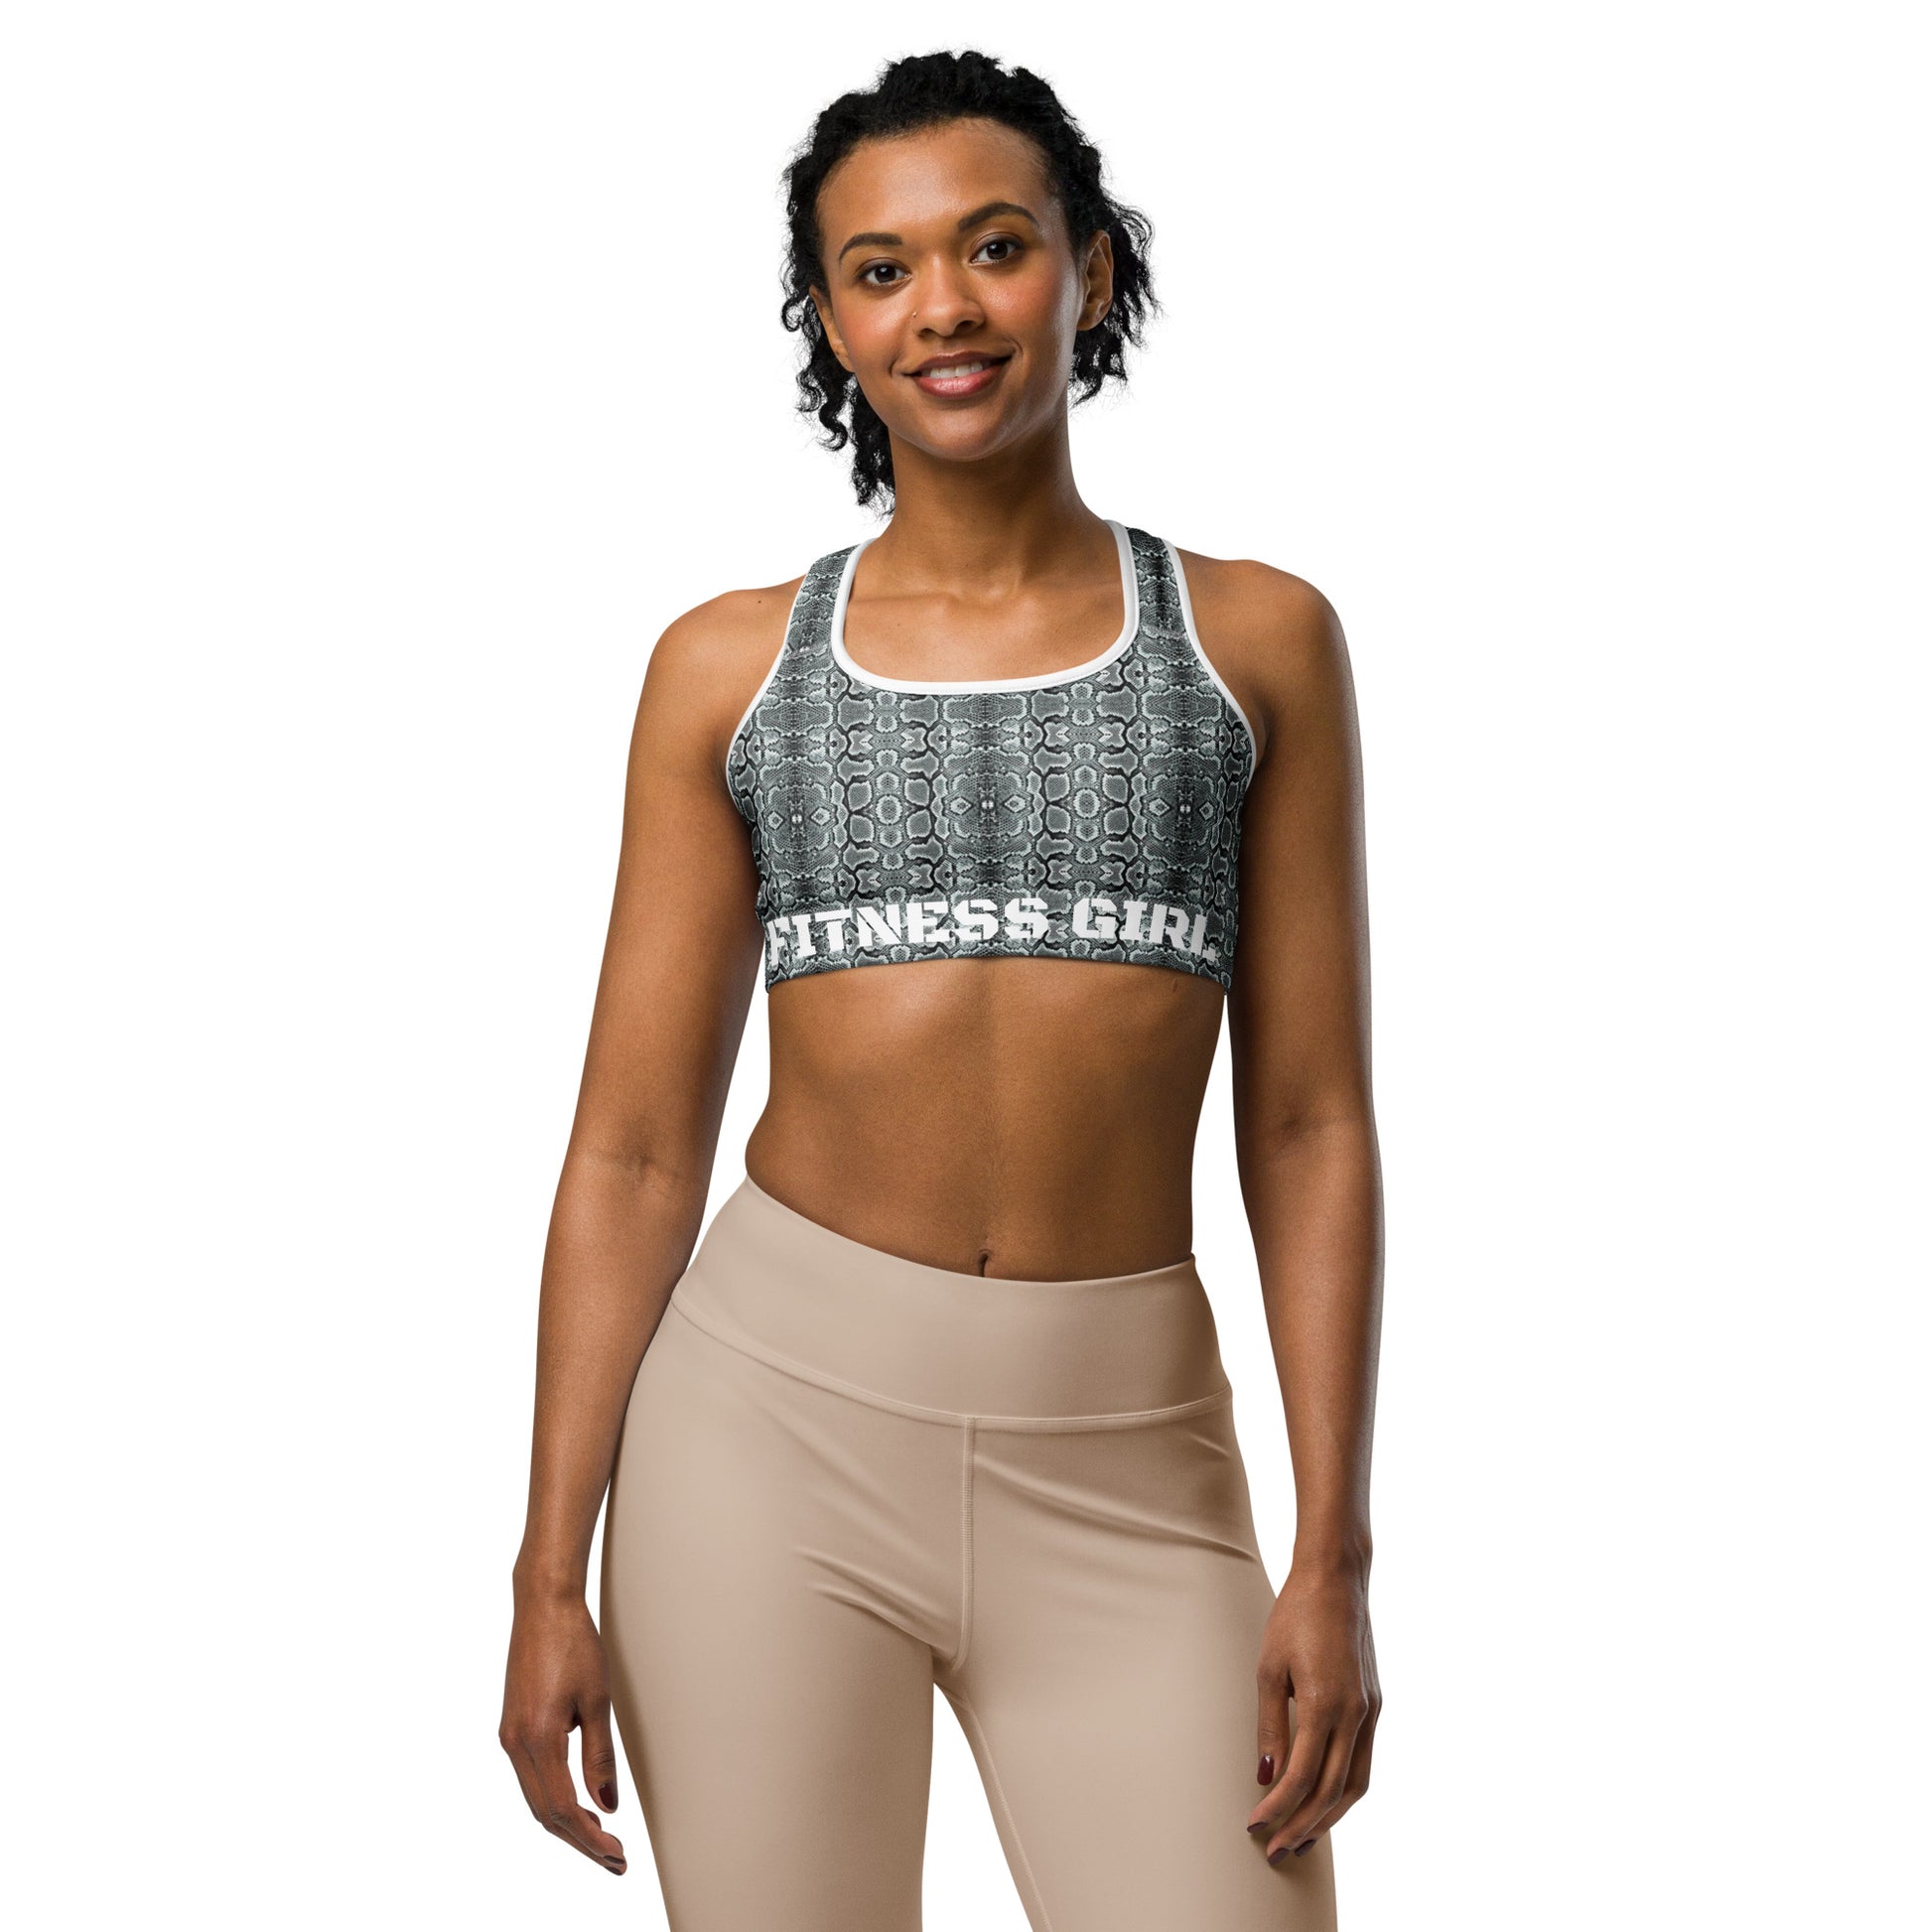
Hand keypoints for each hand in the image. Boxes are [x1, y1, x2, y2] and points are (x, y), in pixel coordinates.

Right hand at [499, 1590, 627, 1874]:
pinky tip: (575, 1804)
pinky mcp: (512, 1726)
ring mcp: (510, 1735)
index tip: (617, 1855)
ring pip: (534, 1799)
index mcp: (538, 1738)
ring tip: (600, 1839)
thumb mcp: (596, 1699)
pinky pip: (530, 1778)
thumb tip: (607, 1805)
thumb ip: (600, 1756)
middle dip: (579, 1841)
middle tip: (614, 1859)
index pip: (563, 1809)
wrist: (543, 1604)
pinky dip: (552, 1800)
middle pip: (545, 1813)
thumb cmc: (573, 1642)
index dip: (590, 1839)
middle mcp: (516, 1743)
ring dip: (565, 1824)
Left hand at [1247, 1560, 1379, 1861]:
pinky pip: (1364, 1761)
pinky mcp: (1376, 1705)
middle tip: (1276, 1852)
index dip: (1278, 1807)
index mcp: (1326, 1703)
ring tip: (1301, 1839)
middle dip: (1303, 1826)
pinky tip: (1324, 1800)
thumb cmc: (1295, 1616)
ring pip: (1356, 1783)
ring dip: (1329, 1817)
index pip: (1302, 1776)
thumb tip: (1266, 1777)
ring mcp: (1371, 1710)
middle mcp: (1356, 1713)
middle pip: (1333, 1791)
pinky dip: (1344, 1789)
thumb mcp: (1269, 1668)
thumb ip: (1270, 1725)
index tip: (1254, 1824)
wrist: (1337, 1579)